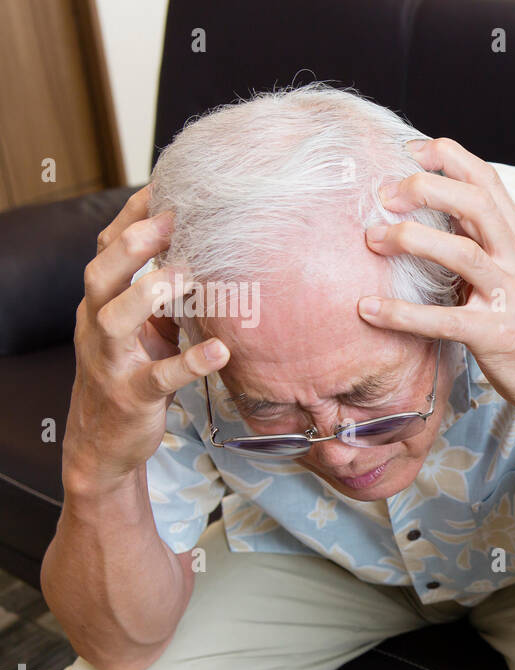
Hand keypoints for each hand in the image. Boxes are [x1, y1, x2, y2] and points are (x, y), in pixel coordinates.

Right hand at [63, 185, 229, 493]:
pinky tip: (219, 351)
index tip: (164, 185)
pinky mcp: (132, 396)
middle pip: (101, 274)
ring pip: (114, 319)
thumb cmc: (132, 373)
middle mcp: (98, 326)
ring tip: (186, 274)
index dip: (132, 217)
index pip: (107, 249)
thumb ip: (162, 294)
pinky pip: (159, 377)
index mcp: (102, 303)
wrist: (103, 442)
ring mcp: (112, 361)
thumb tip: (203, 250)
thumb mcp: (143, 329)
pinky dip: (189, 362)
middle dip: (132, 244)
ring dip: (149, 293)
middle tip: (170, 218)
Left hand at [357, 138, 514, 435]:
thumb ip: (486, 241)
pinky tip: (370, 309)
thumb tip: (435, 209)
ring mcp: (511, 297)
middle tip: (384, 195)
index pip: (488, 180)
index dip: (448, 157)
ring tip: (373, 239)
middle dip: (425, 188)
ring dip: (411, 238)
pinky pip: (444, 320)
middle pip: (475, 203)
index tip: (409, 153)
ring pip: (461, 252)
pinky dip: (403, 313)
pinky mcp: (497, 335)